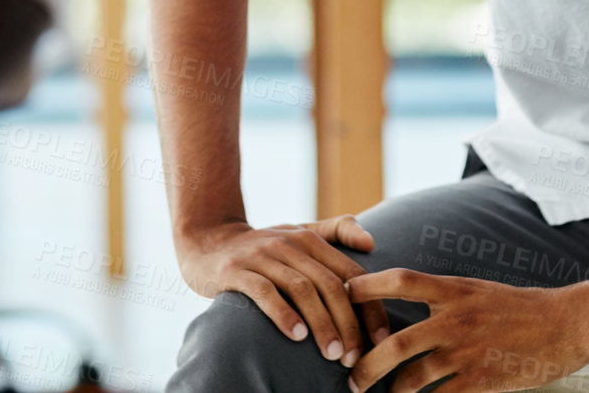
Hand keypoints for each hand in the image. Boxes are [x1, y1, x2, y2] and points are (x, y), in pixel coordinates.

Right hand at [176, 215, 376, 367]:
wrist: (207, 240)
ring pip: (302, 290)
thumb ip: (336, 232)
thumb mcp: (299, 233)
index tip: (381, 338)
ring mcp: (262, 256)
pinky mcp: (236, 270)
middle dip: (348, 323)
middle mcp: (290, 244)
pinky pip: (264, 292)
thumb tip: (372, 242)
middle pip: (330, 285)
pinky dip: (283, 314)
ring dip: (321, 324)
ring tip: (333, 354)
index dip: (370, 306)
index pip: (352, 273)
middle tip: (355, 357)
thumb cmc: (262, 246)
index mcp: (311, 239)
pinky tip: (297, 336)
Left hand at [345, 269, 588, 392]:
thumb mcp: (481, 291)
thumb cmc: (522, 308)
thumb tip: (410, 309)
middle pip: (395, 342)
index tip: (343, 296)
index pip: (401, 281)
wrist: (567, 324)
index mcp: (456, 290)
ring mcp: (468, 351)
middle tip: (353, 378)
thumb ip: (445, 299)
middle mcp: (457, 318)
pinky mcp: (481, 380)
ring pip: (411, 379)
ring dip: (392, 392)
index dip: (367, 286)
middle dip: (366, 365)